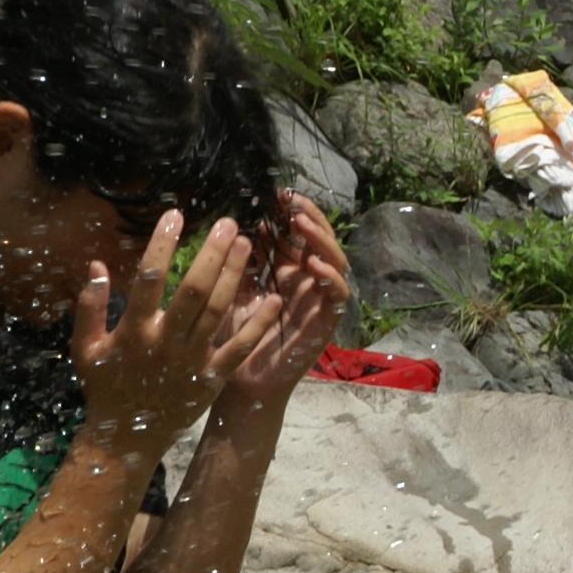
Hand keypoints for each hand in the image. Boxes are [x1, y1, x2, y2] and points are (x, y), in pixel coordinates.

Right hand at [73, 209, 276, 446]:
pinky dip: (258, 324)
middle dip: (213, 254)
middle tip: (230, 223)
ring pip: (218, 312)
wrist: (128, 436)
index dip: (162, 244)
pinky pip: (240, 347)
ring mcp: (192, 360)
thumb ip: (88, 307)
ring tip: (248, 244)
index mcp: (134, 331)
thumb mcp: (85, 347)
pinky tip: (273, 299)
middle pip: (194, 290)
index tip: (175, 214)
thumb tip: (97, 265)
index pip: (148, 278)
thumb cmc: (104, 386)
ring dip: (234, 276)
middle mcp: (166, 342)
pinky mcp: (213, 377)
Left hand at [214, 192, 352, 413]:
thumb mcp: (234, 289)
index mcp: (285, 269)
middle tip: (292, 201)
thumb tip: (240, 224)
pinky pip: (339, 294)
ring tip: (302, 223)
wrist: (241, 380)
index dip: (289, 211)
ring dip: (321, 239)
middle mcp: (306, 280)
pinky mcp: (327, 321)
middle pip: (318, 239)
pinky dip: (330, 276)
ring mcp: (319, 299)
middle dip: (308, 216)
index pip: (295, 232)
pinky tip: (313, 263)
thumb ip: (242, 261)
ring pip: (334, 260)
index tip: (276, 192)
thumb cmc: (235, 336)